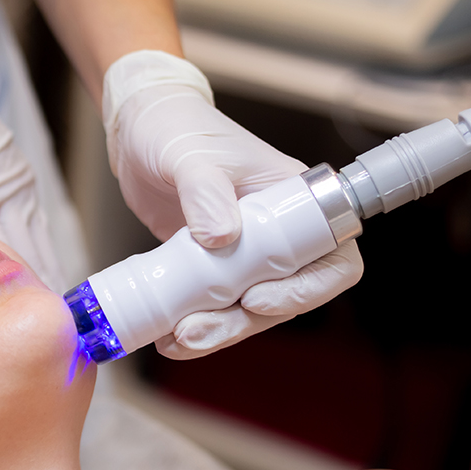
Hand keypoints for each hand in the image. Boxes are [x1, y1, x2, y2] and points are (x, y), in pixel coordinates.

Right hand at [0, 0, 65, 291]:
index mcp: (12, 176)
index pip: (34, 234)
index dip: (43, 270)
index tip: (50, 302)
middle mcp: (12, 180)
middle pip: (37, 244)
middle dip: (46, 283)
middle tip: (58, 321)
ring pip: (22, 243)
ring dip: (32, 279)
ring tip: (42, 316)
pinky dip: (1, 261)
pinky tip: (6, 288)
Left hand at [103, 51, 362, 358]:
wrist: (139, 130)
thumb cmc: (176, 128)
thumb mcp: (191, 156)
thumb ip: (206, 192)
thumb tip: (221, 238)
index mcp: (292, 201)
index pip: (331, 258)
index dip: (305, 290)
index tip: (255, 299)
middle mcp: (276, 232)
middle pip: (285, 296)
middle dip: (244, 322)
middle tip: (197, 330)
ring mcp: (243, 253)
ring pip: (247, 310)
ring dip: (217, 331)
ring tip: (177, 341)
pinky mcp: (210, 265)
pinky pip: (213, 306)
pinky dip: (193, 324)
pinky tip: (167, 338)